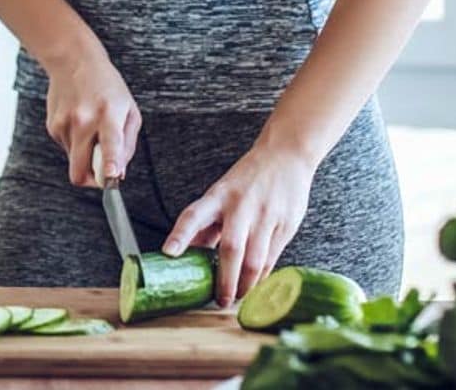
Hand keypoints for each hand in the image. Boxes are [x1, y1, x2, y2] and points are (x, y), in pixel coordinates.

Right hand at [43, 51, 140, 187]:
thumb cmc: (107, 86)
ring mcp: (64, 124)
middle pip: (80, 170)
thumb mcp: (129, 111)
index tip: (111, 175)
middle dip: (92, 180)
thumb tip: (119, 173)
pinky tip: (79, 122)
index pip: (110, 143)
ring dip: (85, 155)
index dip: (110, 163)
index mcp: (108, 114)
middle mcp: (83, 121)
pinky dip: (76, 143)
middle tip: (102, 170)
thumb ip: (127, 145)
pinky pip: (67, 149)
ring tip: (91, 129)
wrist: (73, 61)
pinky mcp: (52, 127)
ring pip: (74, 162)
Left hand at [161, 144, 314, 305]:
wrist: (287, 155)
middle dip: (224, 280)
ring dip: (245, 285)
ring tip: (238, 297)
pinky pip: (272, 259)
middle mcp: (241, 206)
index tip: (168, 253)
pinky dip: (263, 277)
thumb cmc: (248, 178)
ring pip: (254, 260)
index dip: (180, 235)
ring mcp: (265, 216)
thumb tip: (185, 252)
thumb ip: (206, 223)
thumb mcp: (221, 194)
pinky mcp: (286, 225)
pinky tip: (256, 286)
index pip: (193, 215)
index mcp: (218, 196)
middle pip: (230, 248)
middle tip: (220, 300)